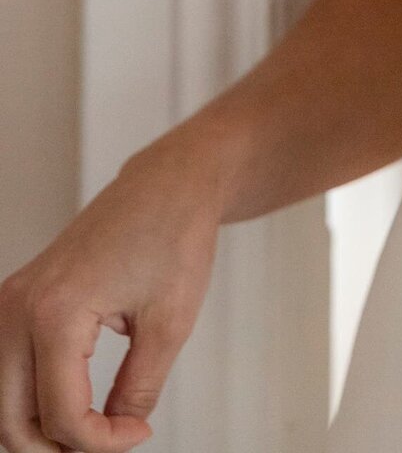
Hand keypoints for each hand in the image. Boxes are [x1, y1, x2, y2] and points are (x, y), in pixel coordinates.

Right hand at [0, 138, 221, 451]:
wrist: (169, 184)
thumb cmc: (175, 238)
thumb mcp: (169, 324)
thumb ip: (137, 391)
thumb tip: (116, 437)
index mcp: (56, 311)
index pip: (62, 418)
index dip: (104, 444)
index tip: (141, 434)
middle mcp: (18, 308)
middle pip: (14, 424)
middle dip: (61, 448)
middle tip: (112, 440)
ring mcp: (11, 302)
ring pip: (3, 404)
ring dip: (41, 430)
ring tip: (93, 428)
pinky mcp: (17, 300)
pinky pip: (9, 371)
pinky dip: (33, 400)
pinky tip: (76, 400)